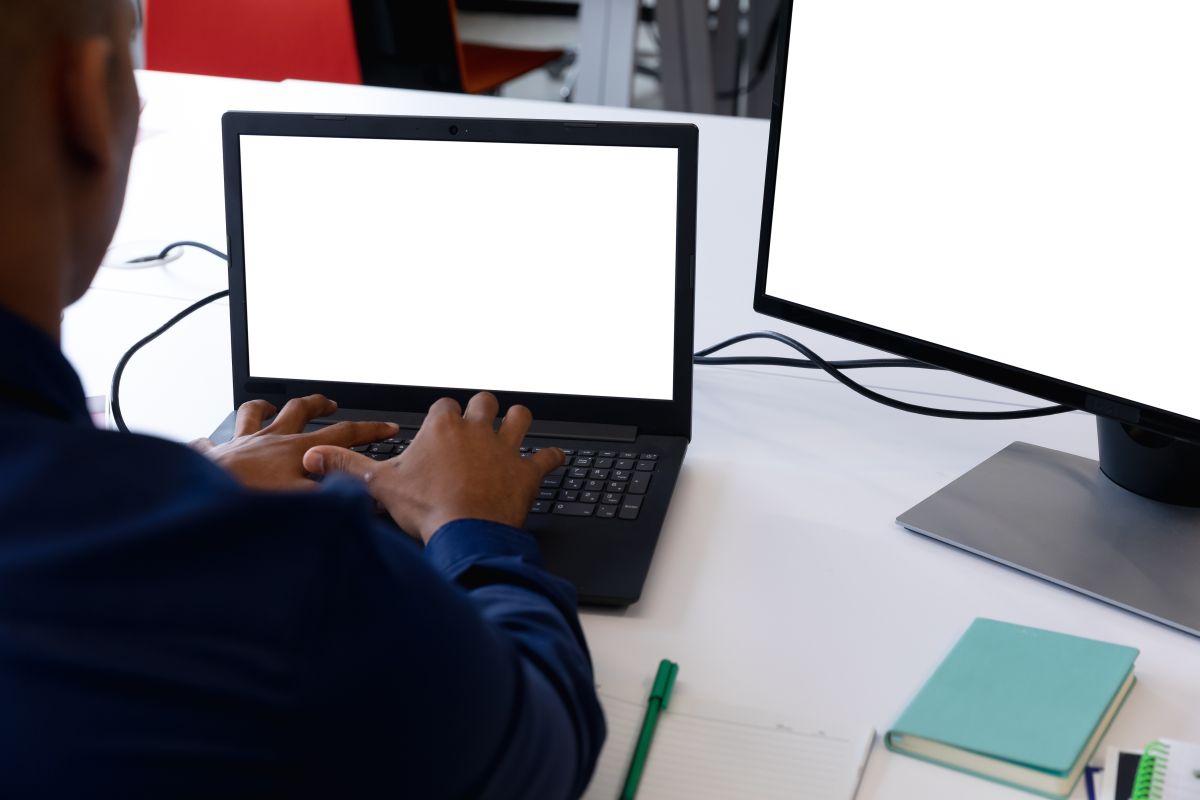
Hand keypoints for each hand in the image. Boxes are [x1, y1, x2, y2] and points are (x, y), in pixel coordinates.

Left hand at [192, 394, 398, 491]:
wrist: (199, 503)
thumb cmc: (249, 501)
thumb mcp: (304, 502)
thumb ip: (337, 495)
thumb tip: (368, 493)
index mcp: (295, 449)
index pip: (341, 435)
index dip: (368, 431)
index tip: (386, 428)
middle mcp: (268, 439)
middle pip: (299, 410)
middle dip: (318, 404)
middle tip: (330, 403)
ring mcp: (239, 444)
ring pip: (253, 413)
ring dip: (264, 408)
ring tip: (270, 406)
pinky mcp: (211, 456)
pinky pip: (208, 443)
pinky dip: (210, 443)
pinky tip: (207, 445)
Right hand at [302, 392, 563, 542]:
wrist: (464, 533)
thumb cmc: (425, 508)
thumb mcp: (378, 485)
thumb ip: (345, 466)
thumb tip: (312, 457)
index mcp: (443, 427)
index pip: (443, 407)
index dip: (442, 417)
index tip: (438, 428)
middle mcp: (476, 430)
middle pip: (483, 403)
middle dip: (481, 410)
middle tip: (477, 421)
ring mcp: (504, 449)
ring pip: (519, 418)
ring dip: (517, 421)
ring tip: (514, 425)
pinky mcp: (526, 472)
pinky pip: (547, 458)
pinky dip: (551, 458)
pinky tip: (554, 459)